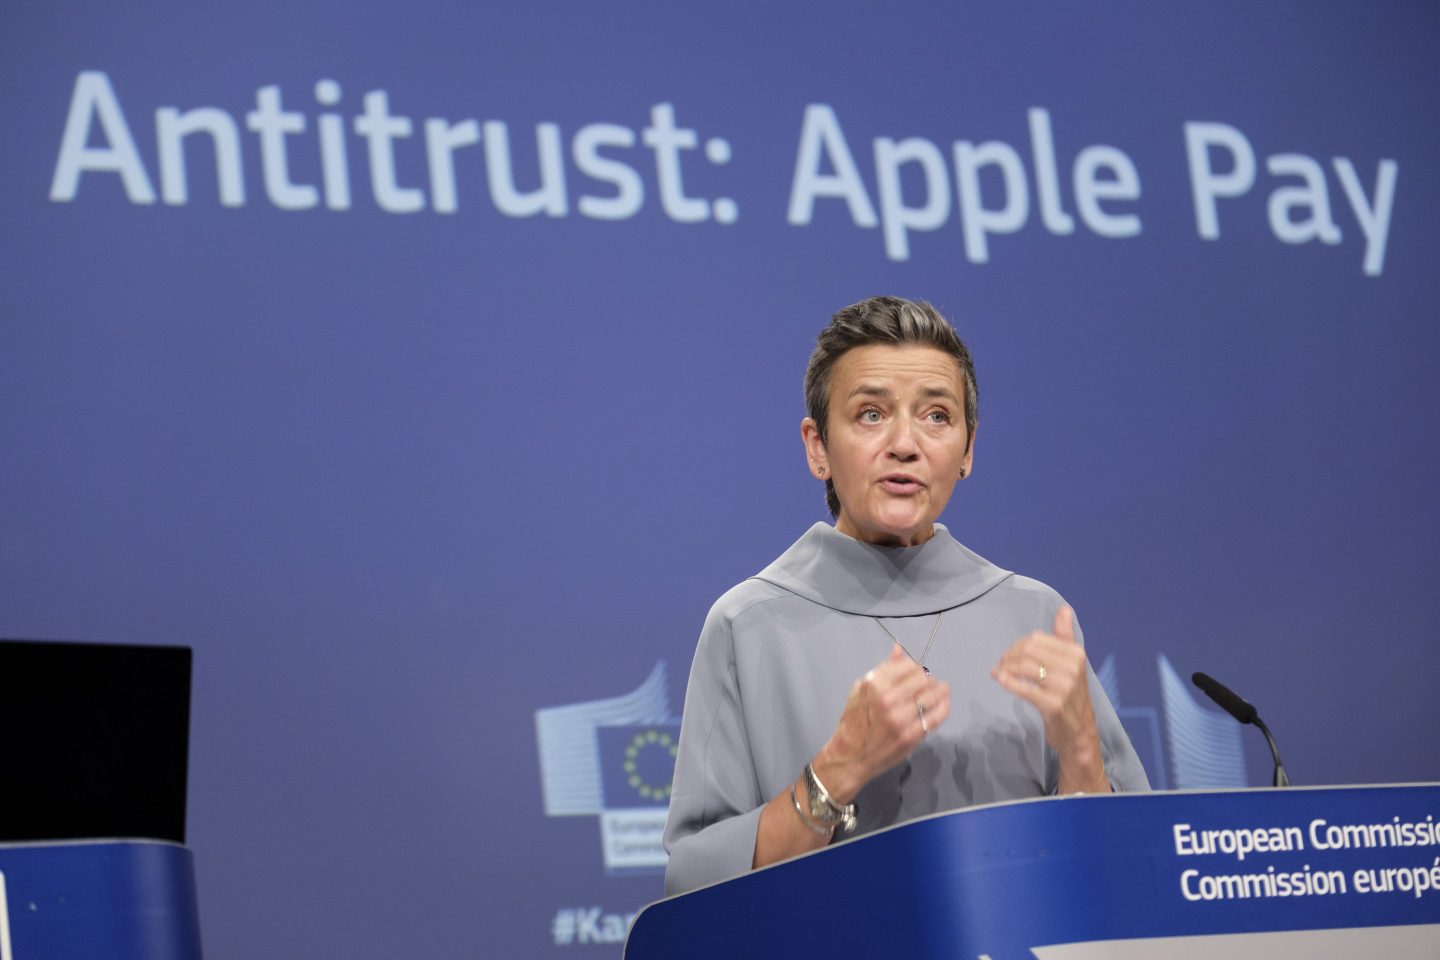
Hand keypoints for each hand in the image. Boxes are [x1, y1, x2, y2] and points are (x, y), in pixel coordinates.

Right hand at [813, 645, 952, 802]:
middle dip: (929, 680)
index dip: (916, 668)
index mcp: (873, 684)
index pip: (908, 665)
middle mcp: (886, 699)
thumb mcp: (861, 690)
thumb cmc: (854, 721)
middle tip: (931, 684)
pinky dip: (944, 708)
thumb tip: (898, 649)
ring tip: (942, 692)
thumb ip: (882, 670)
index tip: (918, 674)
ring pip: (932, 695)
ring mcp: (899, 718)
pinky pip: (936, 716)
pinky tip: (943, 705)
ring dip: (940, 692)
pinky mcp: (910, 735)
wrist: (851, 755)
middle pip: (923, 679)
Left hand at [991, 606, 1108, 792]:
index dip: (1017, 645)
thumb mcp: (1072, 664)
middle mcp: (1073, 667)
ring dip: (1005, 669)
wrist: (1078, 732)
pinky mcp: (1053, 705)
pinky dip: (1008, 682)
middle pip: (1029, 651)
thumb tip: (1064, 609)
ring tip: (997, 674)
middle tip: (999, 665)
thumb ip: (1065, 636)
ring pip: (1024, 667)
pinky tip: (1000, 680)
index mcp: (1076, 653)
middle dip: (1009, 656)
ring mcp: (1064, 686)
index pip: (1036, 639)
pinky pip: (1024, 688)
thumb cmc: (1071, 695)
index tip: (1008, 655)